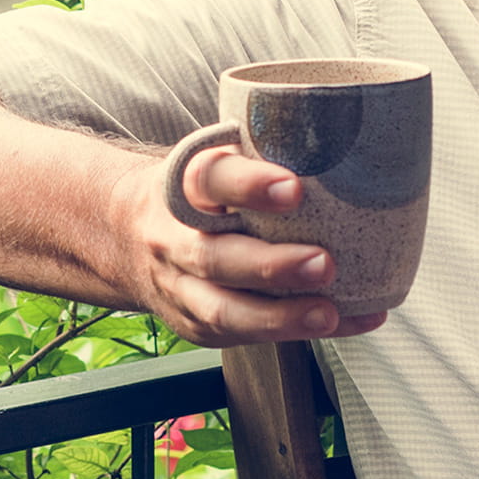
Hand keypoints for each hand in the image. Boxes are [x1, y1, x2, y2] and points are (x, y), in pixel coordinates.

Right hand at [115, 144, 388, 346]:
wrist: (124, 236)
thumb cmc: (198, 195)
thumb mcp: (212, 162)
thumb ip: (260, 156)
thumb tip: (354, 141)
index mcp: (183, 187)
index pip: (209, 179)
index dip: (249, 185)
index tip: (294, 188)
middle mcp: (175, 240)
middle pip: (215, 258)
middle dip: (271, 266)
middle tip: (323, 263)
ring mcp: (182, 289)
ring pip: (223, 311)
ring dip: (280, 318)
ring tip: (328, 312)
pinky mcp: (197, 325)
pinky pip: (247, 338)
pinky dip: (299, 333)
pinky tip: (346, 321)